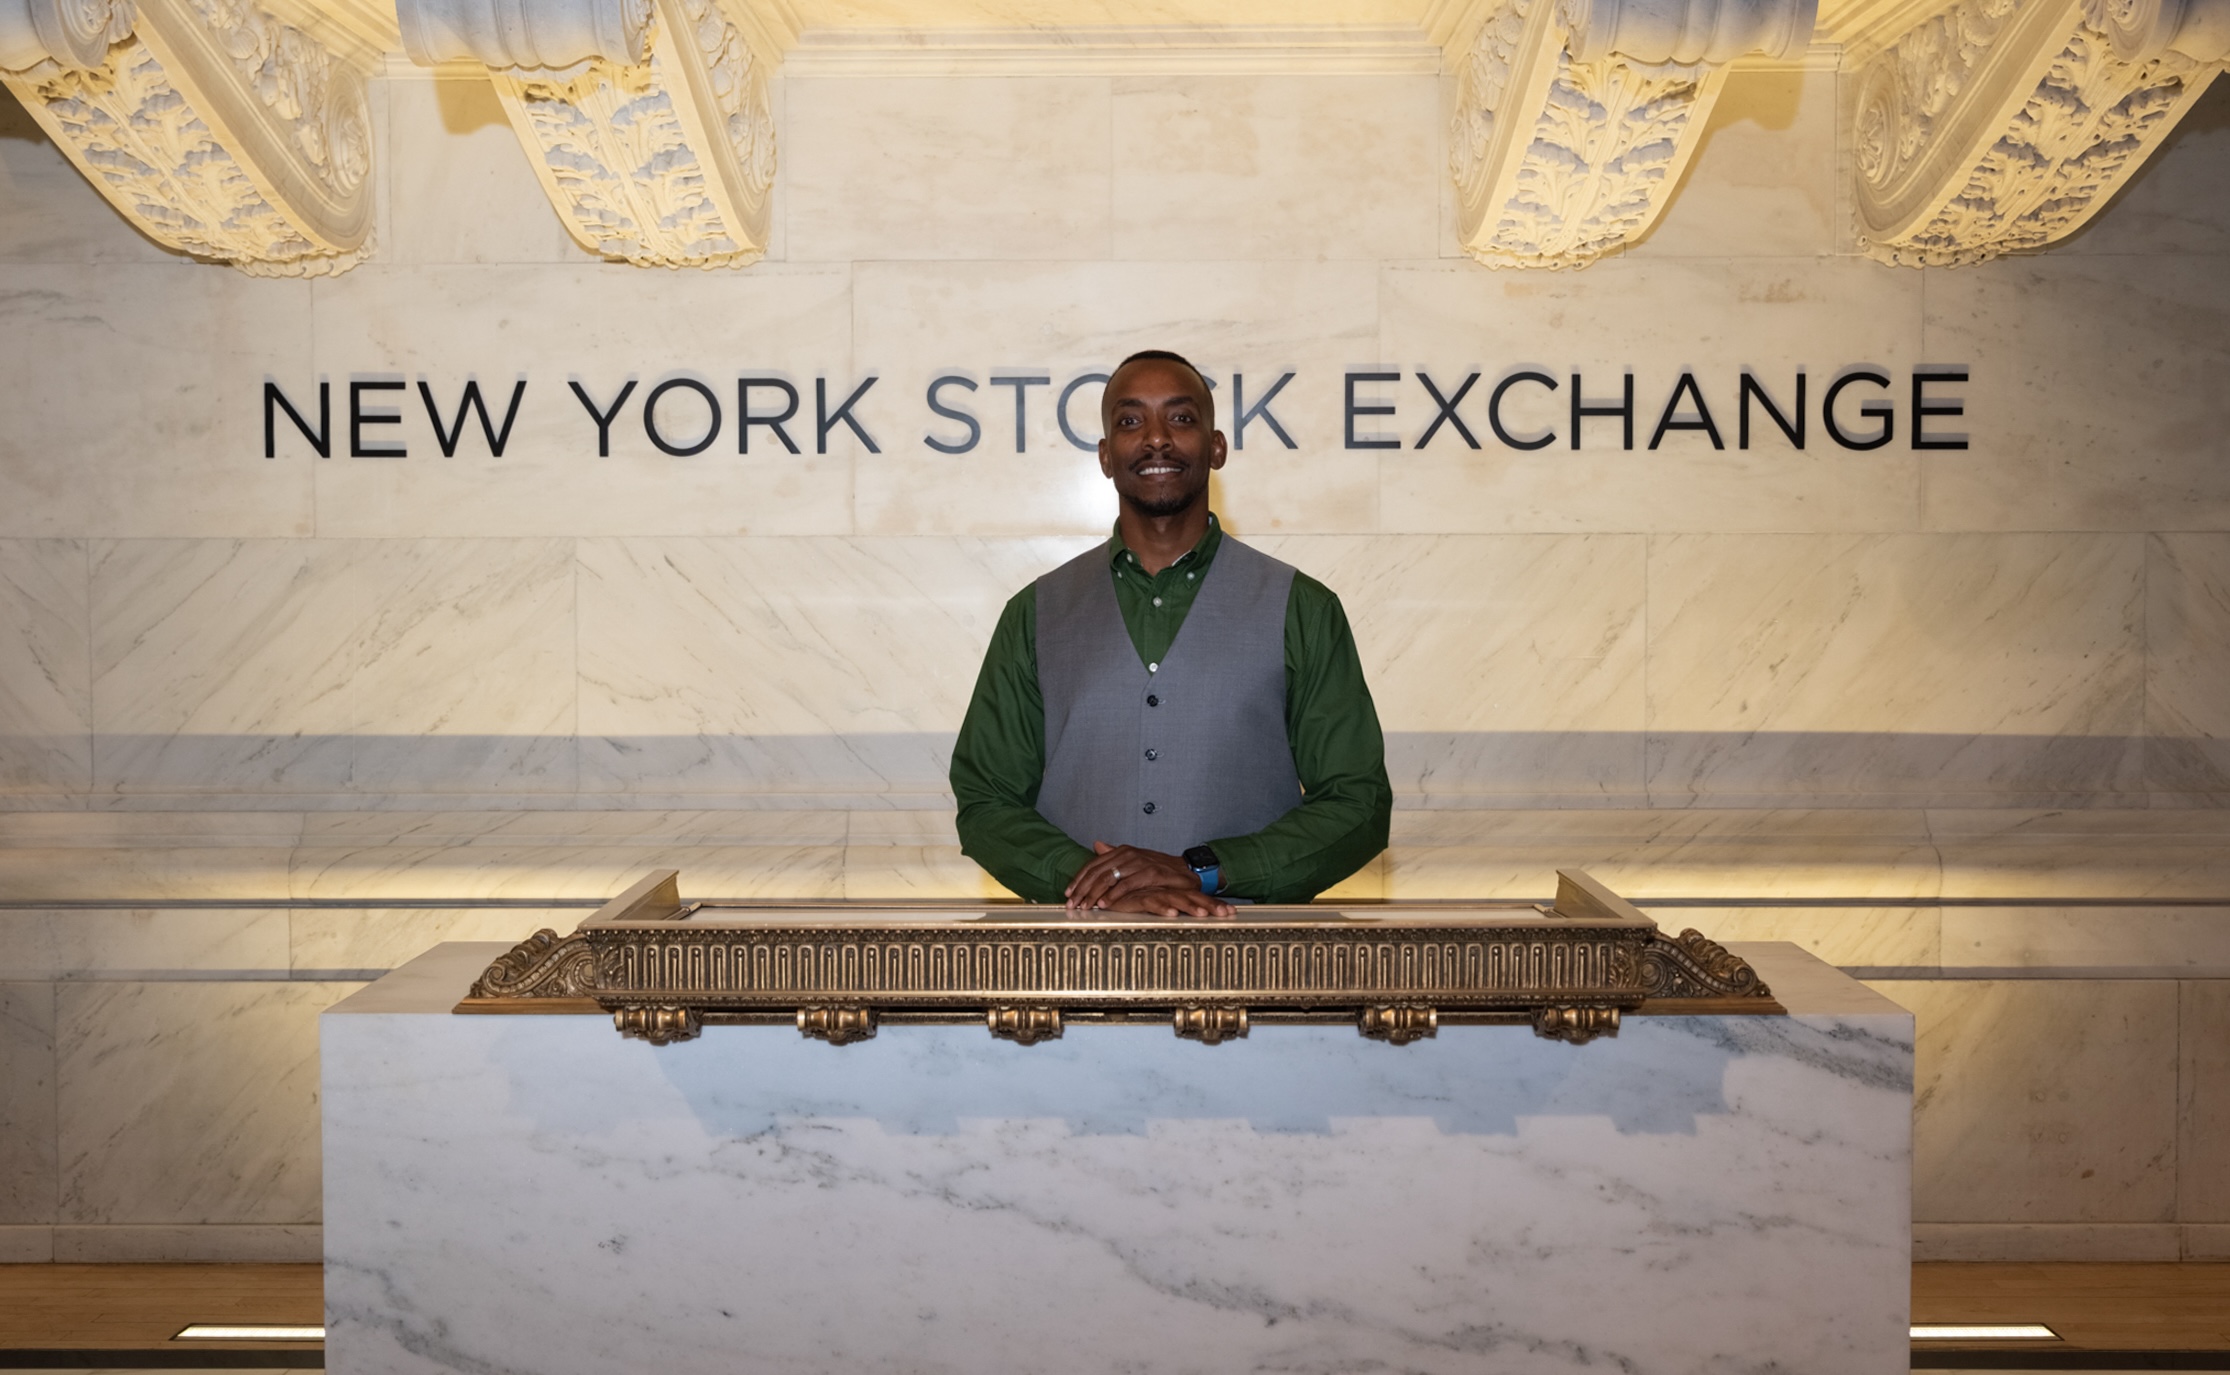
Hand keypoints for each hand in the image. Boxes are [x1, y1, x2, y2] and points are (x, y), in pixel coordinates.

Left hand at [1066, 840, 1228, 914]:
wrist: (1187, 872)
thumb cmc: (1159, 870)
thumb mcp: (1134, 861)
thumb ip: (1114, 855)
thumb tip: (1096, 845)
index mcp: (1121, 852)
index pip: (1093, 865)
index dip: (1078, 879)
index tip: (1067, 893)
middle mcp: (1128, 854)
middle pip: (1097, 872)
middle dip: (1082, 889)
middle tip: (1071, 904)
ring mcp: (1139, 862)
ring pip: (1109, 878)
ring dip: (1094, 894)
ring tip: (1084, 906)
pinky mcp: (1151, 872)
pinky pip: (1127, 885)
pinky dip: (1114, 895)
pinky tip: (1104, 904)